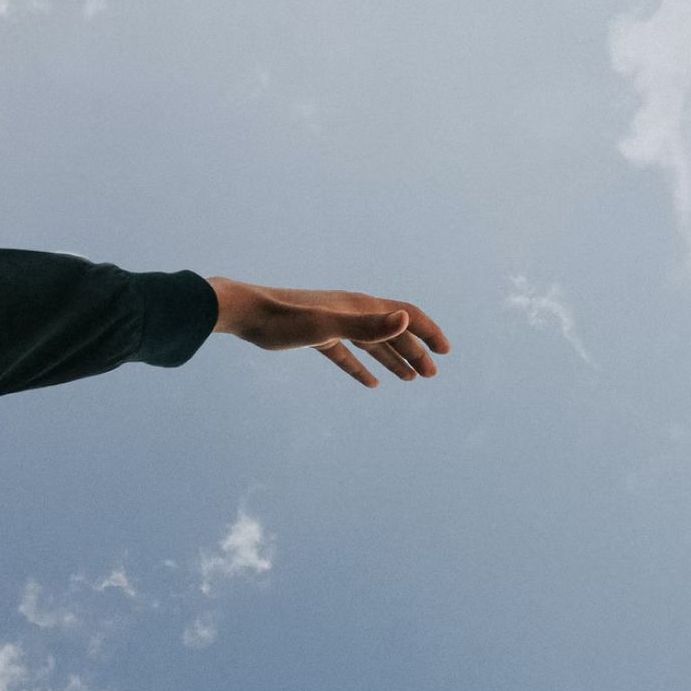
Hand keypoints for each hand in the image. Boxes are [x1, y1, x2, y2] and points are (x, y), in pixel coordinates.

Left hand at [206, 277, 449, 388]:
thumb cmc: (284, 320)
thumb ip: (368, 326)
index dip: (428, 332)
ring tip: (410, 379)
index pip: (406, 315)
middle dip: (415, 351)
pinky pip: (348, 354)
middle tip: (431, 375)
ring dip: (393, 360)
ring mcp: (335, 324)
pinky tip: (370, 384)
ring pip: (372, 343)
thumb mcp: (328, 327)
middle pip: (393, 331)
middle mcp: (352, 312)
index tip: (445, 352)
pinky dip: (362, 368)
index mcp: (361, 306)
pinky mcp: (317, 337)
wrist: (245, 313)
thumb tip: (406, 319)